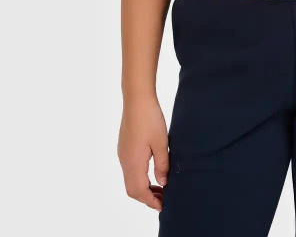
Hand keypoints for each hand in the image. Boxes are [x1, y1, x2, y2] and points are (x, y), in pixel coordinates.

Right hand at [117, 95, 169, 211]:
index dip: (150, 201)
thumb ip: (162, 165)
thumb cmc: (150, 118)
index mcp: (133, 162)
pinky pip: (129, 170)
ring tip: (160, 187)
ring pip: (130, 180)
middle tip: (163, 199)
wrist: (136, 99)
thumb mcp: (161, 143)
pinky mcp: (124, 147)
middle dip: (146, 198)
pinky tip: (152, 172)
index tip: (163, 206)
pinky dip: (140, 177)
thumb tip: (163, 183)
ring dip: (143, 188)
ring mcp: (122, 154)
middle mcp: (124, 161)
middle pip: (132, 189)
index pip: (139, 191)